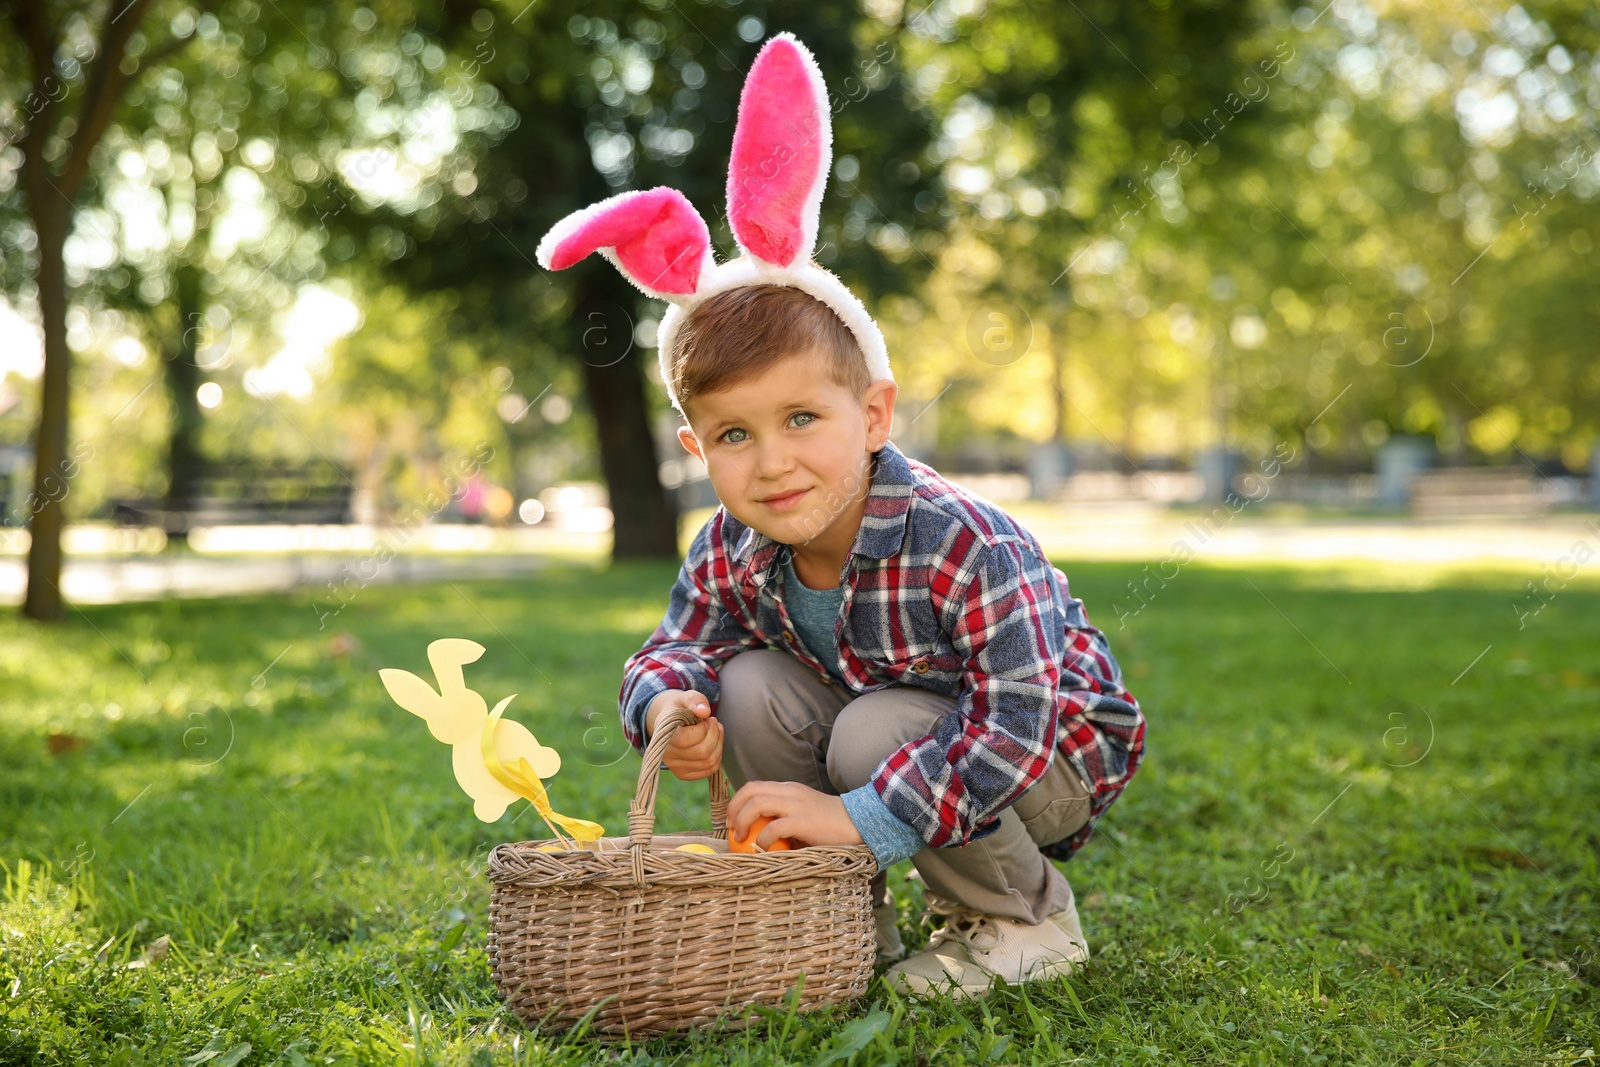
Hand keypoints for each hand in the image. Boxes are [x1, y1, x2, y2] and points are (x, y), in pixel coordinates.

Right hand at [645, 690, 722, 781]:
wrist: (670, 723)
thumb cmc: (680, 709)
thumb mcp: (686, 697)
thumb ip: (694, 700)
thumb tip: (704, 711)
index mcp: (663, 734)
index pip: (686, 739)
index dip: (702, 728)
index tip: (704, 719)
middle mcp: (666, 754)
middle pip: (702, 753)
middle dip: (715, 735)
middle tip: (713, 723)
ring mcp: (674, 767)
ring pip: (709, 762)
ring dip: (719, 744)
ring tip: (715, 731)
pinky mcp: (683, 774)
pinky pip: (709, 770)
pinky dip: (717, 756)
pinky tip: (713, 744)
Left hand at [727, 780, 865, 849]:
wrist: (860, 823)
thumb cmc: (831, 826)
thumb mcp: (804, 816)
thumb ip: (784, 819)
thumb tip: (758, 838)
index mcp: (789, 789)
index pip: (754, 786)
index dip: (737, 801)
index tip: (731, 820)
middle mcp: (790, 792)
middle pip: (751, 791)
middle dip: (733, 809)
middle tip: (731, 829)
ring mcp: (797, 805)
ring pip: (757, 803)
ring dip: (742, 821)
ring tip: (740, 838)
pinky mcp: (804, 821)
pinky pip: (774, 827)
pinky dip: (762, 839)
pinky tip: (763, 849)